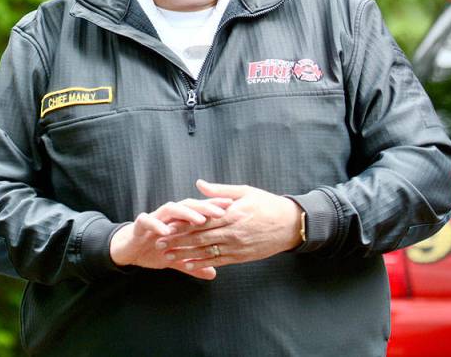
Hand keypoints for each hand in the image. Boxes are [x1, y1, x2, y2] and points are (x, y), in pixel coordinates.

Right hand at [110, 197, 231, 280]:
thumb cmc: (153, 249)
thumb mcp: (175, 258)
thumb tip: (213, 274)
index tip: (233, 208)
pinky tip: (166, 231)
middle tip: (221, 213)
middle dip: (205, 208)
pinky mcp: (139, 225)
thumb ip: (193, 264)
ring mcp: (154, 218)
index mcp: (178, 220)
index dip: (214, 208)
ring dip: (185, 213)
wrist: (127, 249)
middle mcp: (168, 216)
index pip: (198, 210)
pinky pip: (147, 220)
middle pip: (188, 205)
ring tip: (199, 220)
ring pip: (170, 209)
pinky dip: (156, 224)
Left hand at [155, 179, 301, 274]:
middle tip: (159, 242)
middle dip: (178, 241)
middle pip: (200, 237)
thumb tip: (199, 184)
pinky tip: (188, 265)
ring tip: (167, 257)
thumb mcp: (245, 191)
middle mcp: (232, 231)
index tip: (166, 225)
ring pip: (206, 252)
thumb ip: (220, 191)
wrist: (291, 225)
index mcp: (232, 213)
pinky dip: (202, 263)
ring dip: (185, 255)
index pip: (202, 220)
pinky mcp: (241, 256)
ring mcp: (236, 245)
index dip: (183, 224)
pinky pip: (218, 261)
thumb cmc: (267, 204)